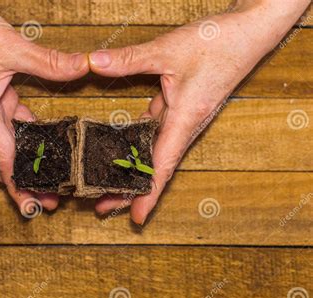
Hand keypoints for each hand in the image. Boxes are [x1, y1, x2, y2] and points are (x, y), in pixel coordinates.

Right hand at [0, 0, 88, 212]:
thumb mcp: (12, 47)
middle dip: (22, 184)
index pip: (2, 160)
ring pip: (0, 148)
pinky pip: (1, 127)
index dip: (19, 185)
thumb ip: (50, 62)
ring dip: (22, 163)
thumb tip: (83, 66)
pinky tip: (40, 143)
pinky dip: (19, 138)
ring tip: (47, 177)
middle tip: (48, 201)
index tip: (33, 206)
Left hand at [89, 0, 308, 223]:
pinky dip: (137, 145)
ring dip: (131, 169)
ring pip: (153, 153)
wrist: (247, 34)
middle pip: (154, 167)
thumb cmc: (218, 43)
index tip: (136, 218)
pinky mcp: (179, 108)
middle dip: (129, 189)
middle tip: (101, 206)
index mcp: (184, 120)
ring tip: (105, 184)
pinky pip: (155, 133)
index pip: (162, 166)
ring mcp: (181, 119)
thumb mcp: (168, 49)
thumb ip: (130, 59)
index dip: (148, 194)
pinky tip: (119, 148)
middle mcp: (183, 126)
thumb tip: (95, 62)